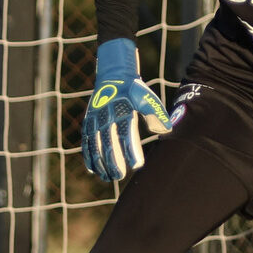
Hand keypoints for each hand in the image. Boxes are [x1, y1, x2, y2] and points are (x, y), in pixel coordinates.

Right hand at [81, 39, 172, 181]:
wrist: (113, 75)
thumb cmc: (134, 89)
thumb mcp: (147, 97)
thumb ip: (156, 113)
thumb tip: (166, 130)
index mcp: (121, 111)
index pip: (126, 135)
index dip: (131, 151)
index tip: (137, 165)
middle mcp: (105, 116)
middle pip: (108, 143)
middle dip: (113, 161)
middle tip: (119, 176)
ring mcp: (94, 119)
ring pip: (95, 145)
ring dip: (100, 162)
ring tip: (107, 177)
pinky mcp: (88, 122)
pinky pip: (86, 141)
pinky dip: (88, 155)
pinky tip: (93, 169)